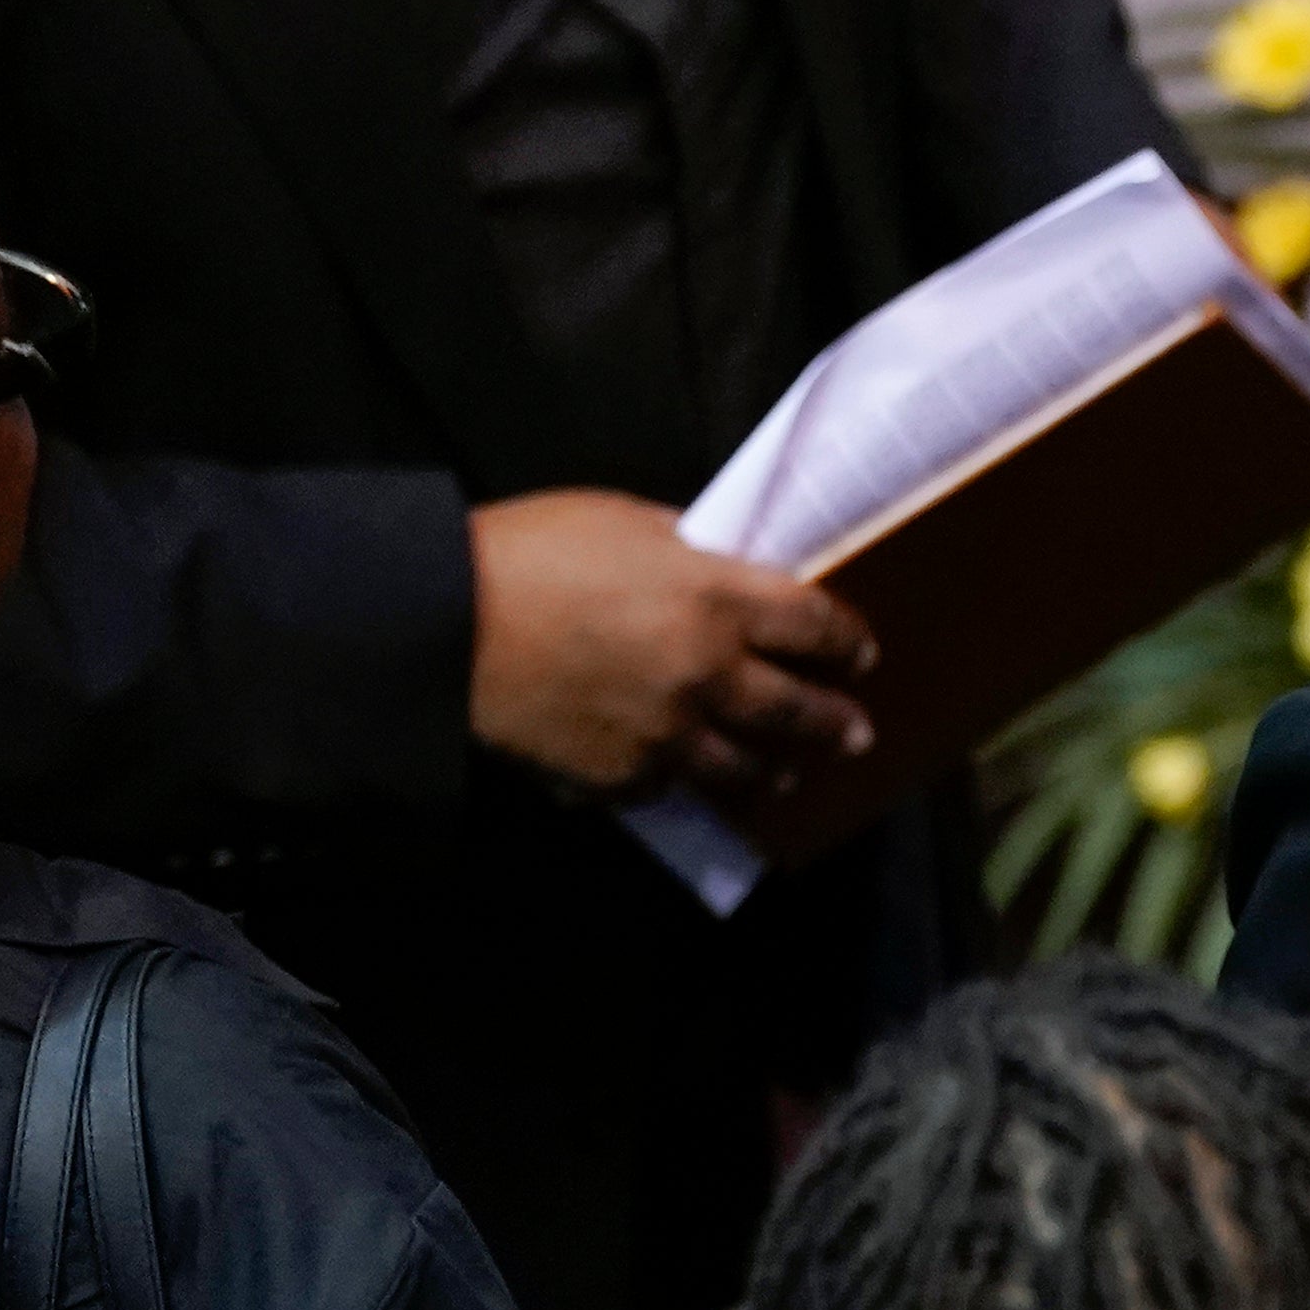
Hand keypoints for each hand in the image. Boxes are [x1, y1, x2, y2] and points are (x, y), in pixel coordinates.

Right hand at [464, 489, 878, 801]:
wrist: (448, 622)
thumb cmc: (533, 551)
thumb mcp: (627, 521)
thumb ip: (690, 550)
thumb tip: (723, 563)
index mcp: (719, 597)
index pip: (816, 626)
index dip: (846, 642)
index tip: (860, 653)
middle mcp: (708, 672)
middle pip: (798, 710)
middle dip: (834, 723)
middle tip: (855, 733)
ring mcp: (666, 732)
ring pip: (742, 766)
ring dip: (771, 768)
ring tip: (784, 771)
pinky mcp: (619, 775)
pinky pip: (668, 788)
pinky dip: (681, 784)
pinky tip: (688, 779)